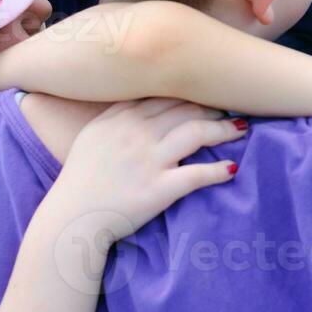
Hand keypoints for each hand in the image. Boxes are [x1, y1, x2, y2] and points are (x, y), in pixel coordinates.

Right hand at [47, 99, 243, 242]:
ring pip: (197, 132)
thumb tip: (148, 100)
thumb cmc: (80, 178)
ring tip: (240, 130)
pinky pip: (196, 174)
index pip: (168, 94)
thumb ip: (119, 114)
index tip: (209, 95)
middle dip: (213, 107)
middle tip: (230, 111)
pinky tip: (231, 169)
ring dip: (224, 130)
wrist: (71, 218)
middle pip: (187, 109)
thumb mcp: (93, 134)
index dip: (193, 93)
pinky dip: (218, 171)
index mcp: (122, 116)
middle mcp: (137, 132)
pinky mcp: (158, 189)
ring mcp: (148, 160)